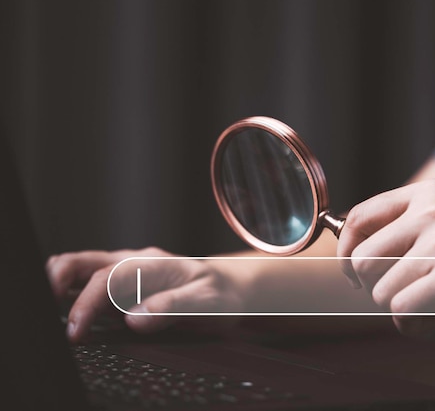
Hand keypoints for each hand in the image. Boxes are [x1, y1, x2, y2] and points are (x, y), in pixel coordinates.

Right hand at [47, 247, 245, 342]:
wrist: (233, 285)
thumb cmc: (221, 292)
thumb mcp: (208, 301)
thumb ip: (173, 307)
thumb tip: (134, 319)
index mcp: (154, 264)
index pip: (110, 277)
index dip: (88, 302)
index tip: (76, 330)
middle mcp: (135, 263)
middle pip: (85, 260)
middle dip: (58, 279)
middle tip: (46, 308)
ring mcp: (127, 273)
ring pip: (83, 268)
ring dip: (61, 285)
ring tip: (52, 312)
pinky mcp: (125, 286)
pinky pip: (91, 284)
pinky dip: (73, 294)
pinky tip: (69, 313)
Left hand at [337, 179, 434, 335]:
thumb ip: (407, 230)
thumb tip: (352, 255)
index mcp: (427, 193)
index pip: (360, 216)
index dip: (346, 249)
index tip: (351, 271)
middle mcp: (431, 211)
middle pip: (362, 259)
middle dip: (374, 287)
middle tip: (399, 294)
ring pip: (381, 291)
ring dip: (399, 308)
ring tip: (430, 304)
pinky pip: (402, 310)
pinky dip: (413, 322)